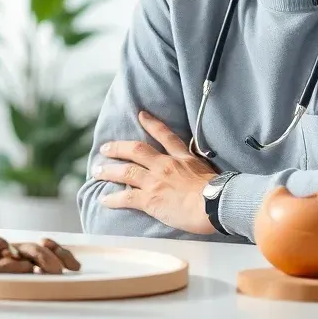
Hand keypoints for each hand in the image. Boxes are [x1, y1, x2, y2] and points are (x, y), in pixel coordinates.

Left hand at [94, 111, 218, 233]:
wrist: (215, 203)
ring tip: (97, 171)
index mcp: (182, 158)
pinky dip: (113, 198)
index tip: (141, 115)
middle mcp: (165, 165)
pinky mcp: (150, 199)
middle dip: (118, 148)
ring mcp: (155, 181)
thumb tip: (201, 171)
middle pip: (136, 150)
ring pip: (126, 171)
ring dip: (109, 171)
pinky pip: (126, 197)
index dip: (152, 124)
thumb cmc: (220, 191)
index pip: (165, 136)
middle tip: (105, 148)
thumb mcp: (211, 171)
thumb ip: (199, 168)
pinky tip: (103, 199)